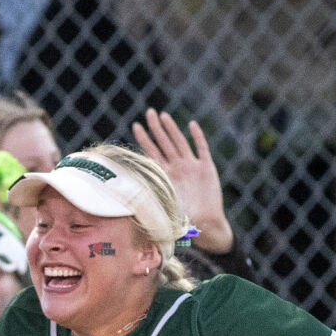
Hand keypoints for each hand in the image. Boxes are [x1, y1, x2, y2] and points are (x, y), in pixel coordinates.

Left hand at [131, 110, 232, 253]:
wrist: (207, 223)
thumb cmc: (185, 221)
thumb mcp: (165, 210)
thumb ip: (152, 203)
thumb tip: (129, 206)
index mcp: (165, 176)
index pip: (152, 153)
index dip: (144, 140)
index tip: (136, 126)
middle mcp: (177, 168)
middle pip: (164, 143)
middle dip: (156, 127)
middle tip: (149, 112)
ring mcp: (191, 166)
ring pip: (179, 142)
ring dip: (172, 129)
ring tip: (163, 115)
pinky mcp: (207, 168)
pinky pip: (202, 148)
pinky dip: (197, 137)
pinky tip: (192, 125)